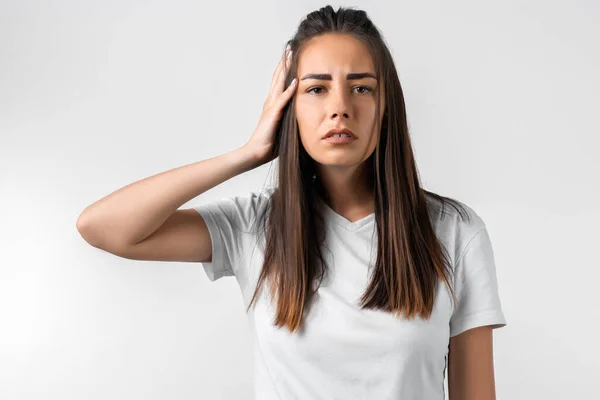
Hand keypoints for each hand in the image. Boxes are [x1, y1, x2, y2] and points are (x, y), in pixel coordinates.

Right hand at [246, 45, 296, 164]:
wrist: (256, 153)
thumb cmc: (269, 144)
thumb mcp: (283, 128)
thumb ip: (289, 119)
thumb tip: (301, 118)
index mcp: (273, 104)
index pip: (280, 83)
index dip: (285, 69)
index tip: (291, 57)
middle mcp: (271, 102)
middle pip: (278, 77)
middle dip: (284, 62)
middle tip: (289, 48)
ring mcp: (271, 107)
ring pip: (279, 83)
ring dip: (285, 69)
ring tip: (290, 55)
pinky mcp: (273, 115)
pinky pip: (283, 100)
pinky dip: (289, 90)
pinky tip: (295, 81)